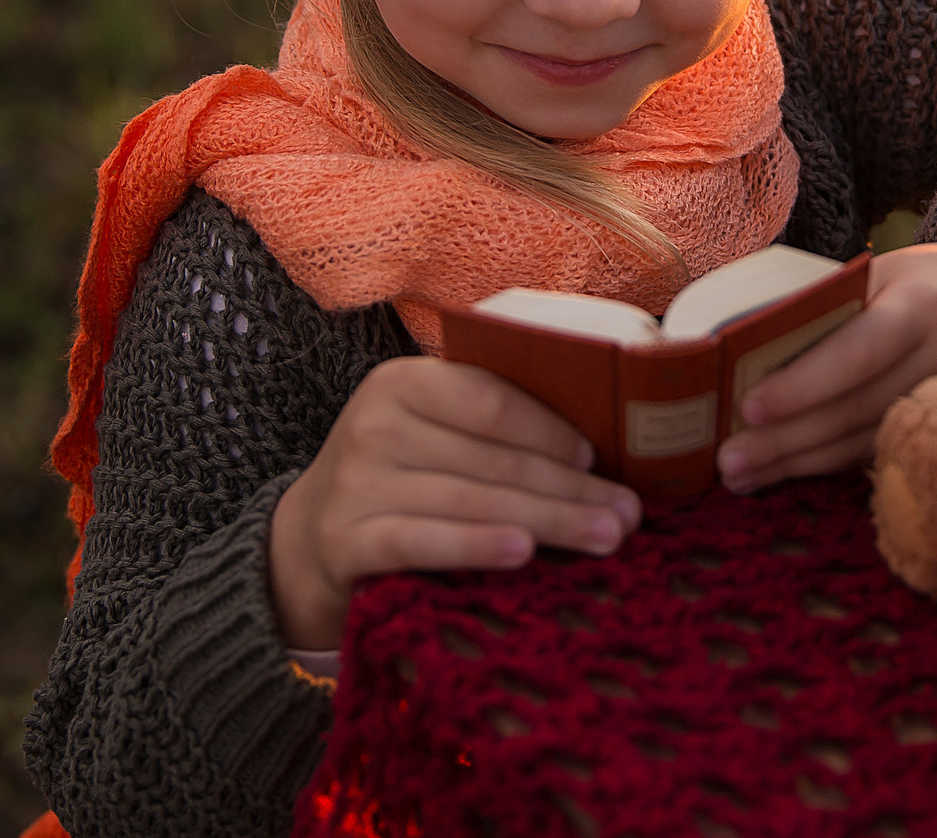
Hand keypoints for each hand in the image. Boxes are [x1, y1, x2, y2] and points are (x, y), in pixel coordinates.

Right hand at [266, 355, 642, 649]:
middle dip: (570, 488)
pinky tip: (523, 554)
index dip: (550, 429)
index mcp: (403, 382)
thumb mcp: (431, 434)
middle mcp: (375, 423)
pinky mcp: (345, 540)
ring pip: (470, 500)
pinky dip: (475, 546)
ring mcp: (356, 483)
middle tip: (629, 514)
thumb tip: (599, 446)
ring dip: (548, 521)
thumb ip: (490, 427)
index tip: (599, 459)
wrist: (307, 542)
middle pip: (493, 458)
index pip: (490, 398)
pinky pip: (423, 541)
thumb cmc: (401, 478)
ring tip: (605, 537)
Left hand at [714, 214, 936, 493]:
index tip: (748, 408)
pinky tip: (783, 472)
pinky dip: (827, 467)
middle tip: (728, 459)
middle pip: (859, 409)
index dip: (805, 385)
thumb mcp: (877, 273)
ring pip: (866, 443)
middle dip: (788, 439)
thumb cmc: (917, 280)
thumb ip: (824, 304)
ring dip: (799, 464)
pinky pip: (879, 454)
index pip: (859, 352)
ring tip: (741, 475)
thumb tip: (740, 342)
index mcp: (923, 307)